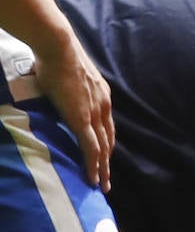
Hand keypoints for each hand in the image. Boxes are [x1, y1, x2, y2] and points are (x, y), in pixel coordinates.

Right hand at [31, 29, 112, 189]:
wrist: (58, 47)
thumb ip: (64, 84)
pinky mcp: (83, 120)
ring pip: (103, 149)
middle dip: (107, 161)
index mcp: (101, 95)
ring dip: (103, 169)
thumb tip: (49, 81)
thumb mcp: (67, 73)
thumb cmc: (55, 53)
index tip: (104, 155)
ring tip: (101, 185)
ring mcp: (95, 114)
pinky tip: (94, 179)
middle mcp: (103, 107)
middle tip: (106, 178)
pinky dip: (94, 165)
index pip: (105, 125)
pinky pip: (92, 149)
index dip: (105, 142)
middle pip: (108, 140)